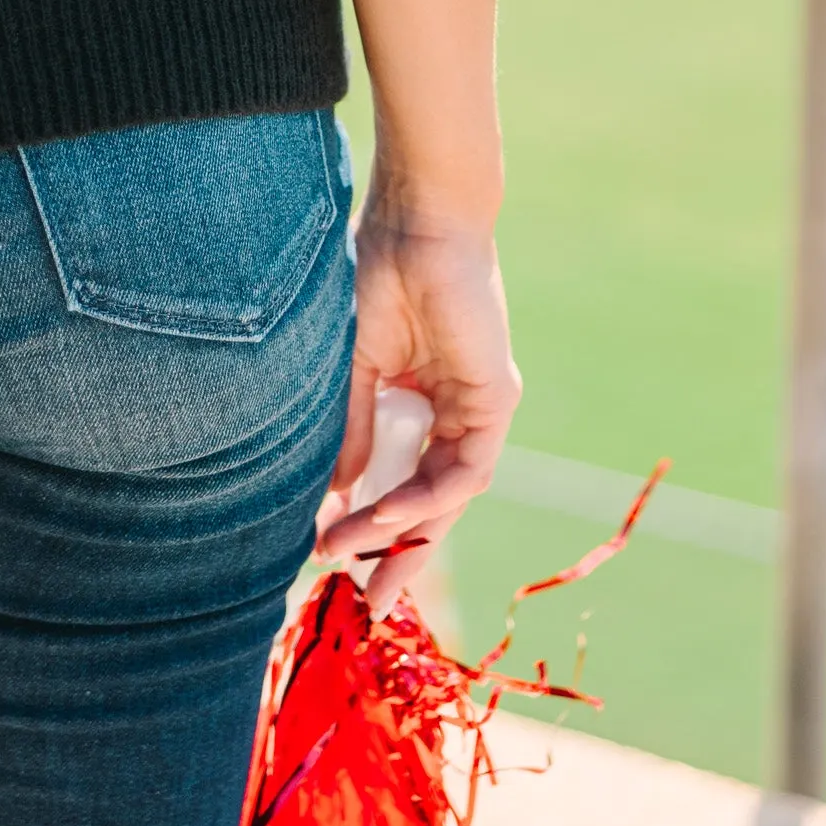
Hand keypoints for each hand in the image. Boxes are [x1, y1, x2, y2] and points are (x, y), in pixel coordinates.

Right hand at [315, 209, 520, 616]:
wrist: (416, 224)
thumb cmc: (377, 275)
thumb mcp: (355, 368)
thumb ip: (353, 429)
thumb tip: (336, 491)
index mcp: (424, 398)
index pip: (404, 478)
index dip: (371, 521)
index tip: (329, 553)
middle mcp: (457, 410)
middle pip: (433, 502)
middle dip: (400, 553)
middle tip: (366, 601)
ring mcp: (479, 408)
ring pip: (448, 495)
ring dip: (400, 529)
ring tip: (351, 549)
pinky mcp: (495, 401)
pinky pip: (465, 471)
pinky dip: (426, 498)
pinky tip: (386, 513)